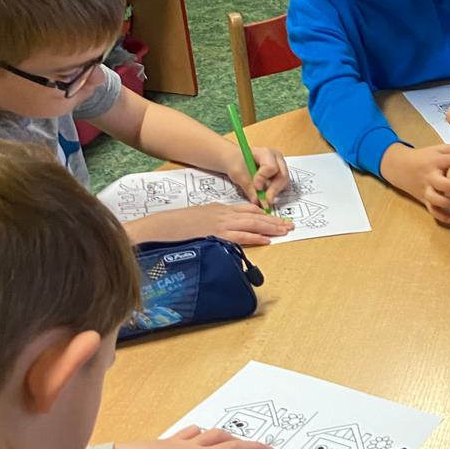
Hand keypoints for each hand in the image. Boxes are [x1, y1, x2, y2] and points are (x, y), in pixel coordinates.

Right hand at [128, 202, 290, 246]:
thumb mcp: (197, 219)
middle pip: (254, 215)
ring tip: (285, 230)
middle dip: (273, 220)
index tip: (276, 218)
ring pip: (251, 223)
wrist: (160, 226)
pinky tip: (267, 239)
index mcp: (218, 209)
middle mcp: (222, 214)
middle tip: (289, 225)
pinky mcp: (216, 235)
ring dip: (270, 227)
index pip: (246, 209)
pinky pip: (240, 235)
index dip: (263, 213)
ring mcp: (220, 224)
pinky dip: (255, 236)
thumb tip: (223, 233)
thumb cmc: (175, 225)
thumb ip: (212, 223)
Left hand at [226, 146, 290, 209]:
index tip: (256, 187)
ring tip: (263, 198)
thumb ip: (248, 186)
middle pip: (282, 176)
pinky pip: (281, 187)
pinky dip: (274, 193)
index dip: (264, 178)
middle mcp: (277, 160)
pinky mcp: (279, 177)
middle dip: (274, 190)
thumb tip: (257, 201)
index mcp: (267, 153)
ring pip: (284, 183)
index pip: (271, 167)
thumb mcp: (238, 173)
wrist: (234, 160)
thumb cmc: (235, 161)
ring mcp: (280, 168)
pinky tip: (264, 195)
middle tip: (265, 201)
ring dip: (274, 192)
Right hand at [380, 143, 449, 225]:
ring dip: (445, 202)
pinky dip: (441, 216)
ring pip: (434, 199)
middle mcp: (430, 176)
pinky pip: (432, 210)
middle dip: (449, 185)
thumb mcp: (438, 149)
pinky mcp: (425, 199)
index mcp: (435, 161)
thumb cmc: (424, 158)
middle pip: (439, 182)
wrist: (400, 167)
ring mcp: (427, 189)